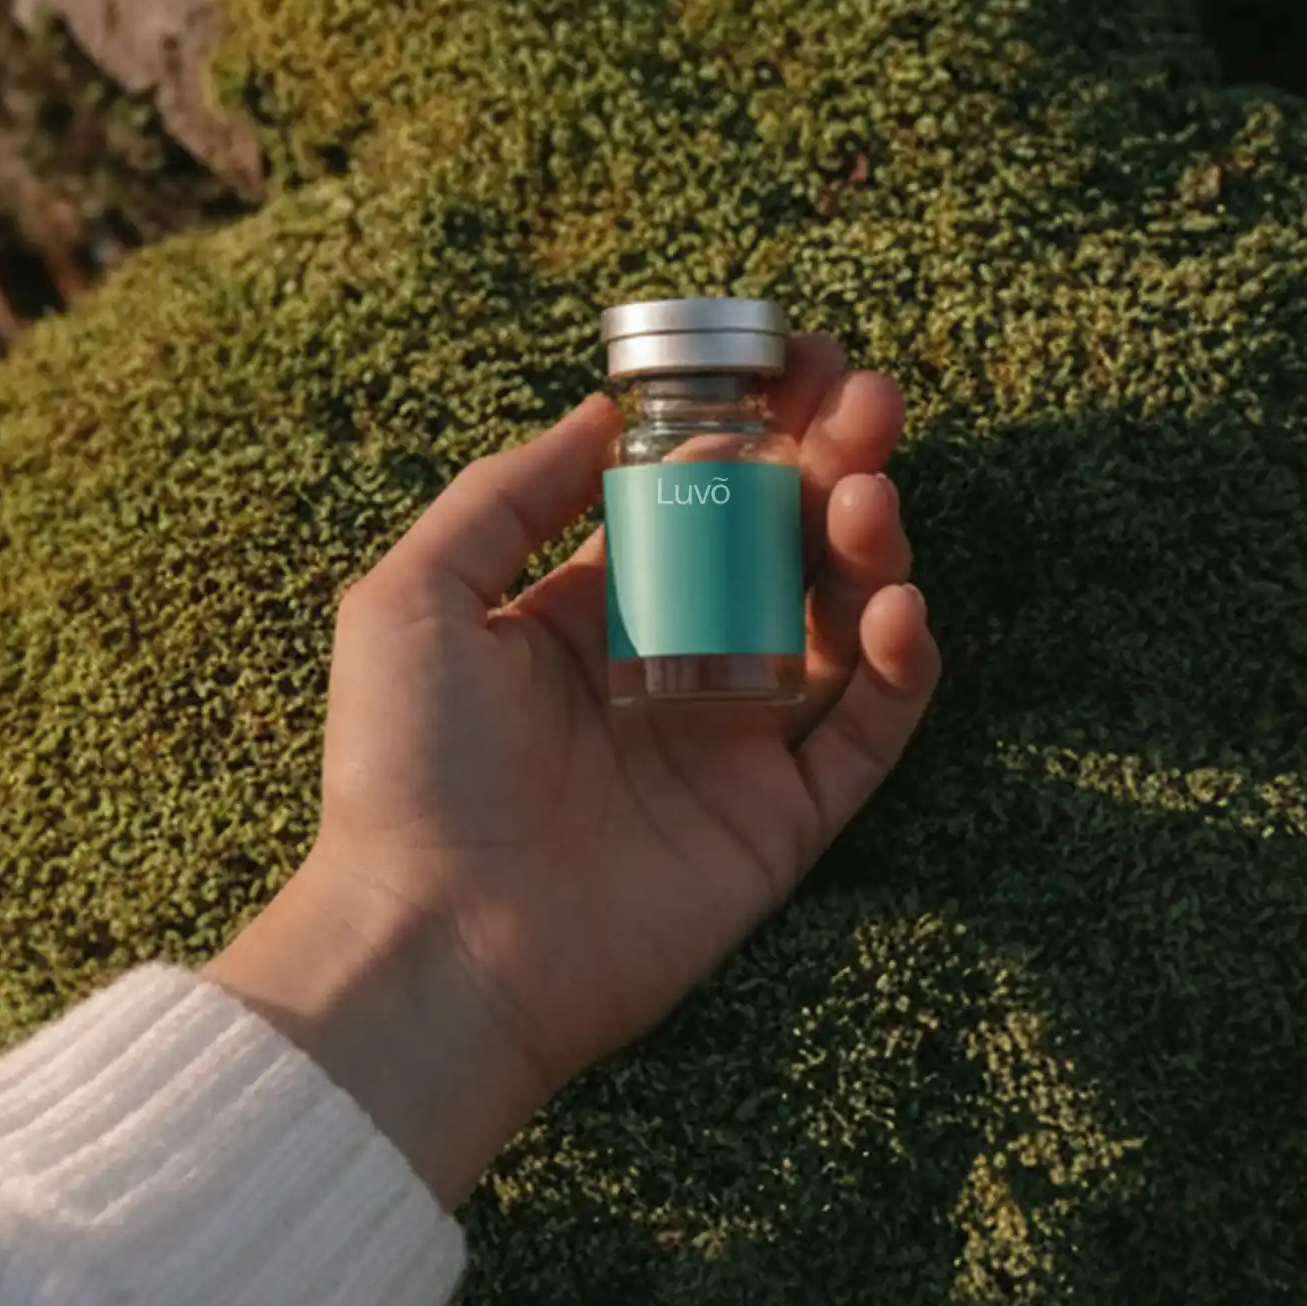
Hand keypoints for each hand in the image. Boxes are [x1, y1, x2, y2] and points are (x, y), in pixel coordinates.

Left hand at [207, 334, 940, 1206]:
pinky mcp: (781, 822)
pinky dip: (903, 664)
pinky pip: (868, 730)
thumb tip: (605, 413)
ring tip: (866, 499)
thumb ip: (510, 492)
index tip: (796, 362)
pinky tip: (894, 605)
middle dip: (833, 463)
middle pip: (782, 546)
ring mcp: (732, 747)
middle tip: (868, 401)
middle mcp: (672, 670)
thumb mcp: (417, 595)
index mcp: (589, 614)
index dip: (752, 425)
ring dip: (870, 545)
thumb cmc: (404, 770)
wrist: (433, 943)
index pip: (696, 499)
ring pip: (840, 624)